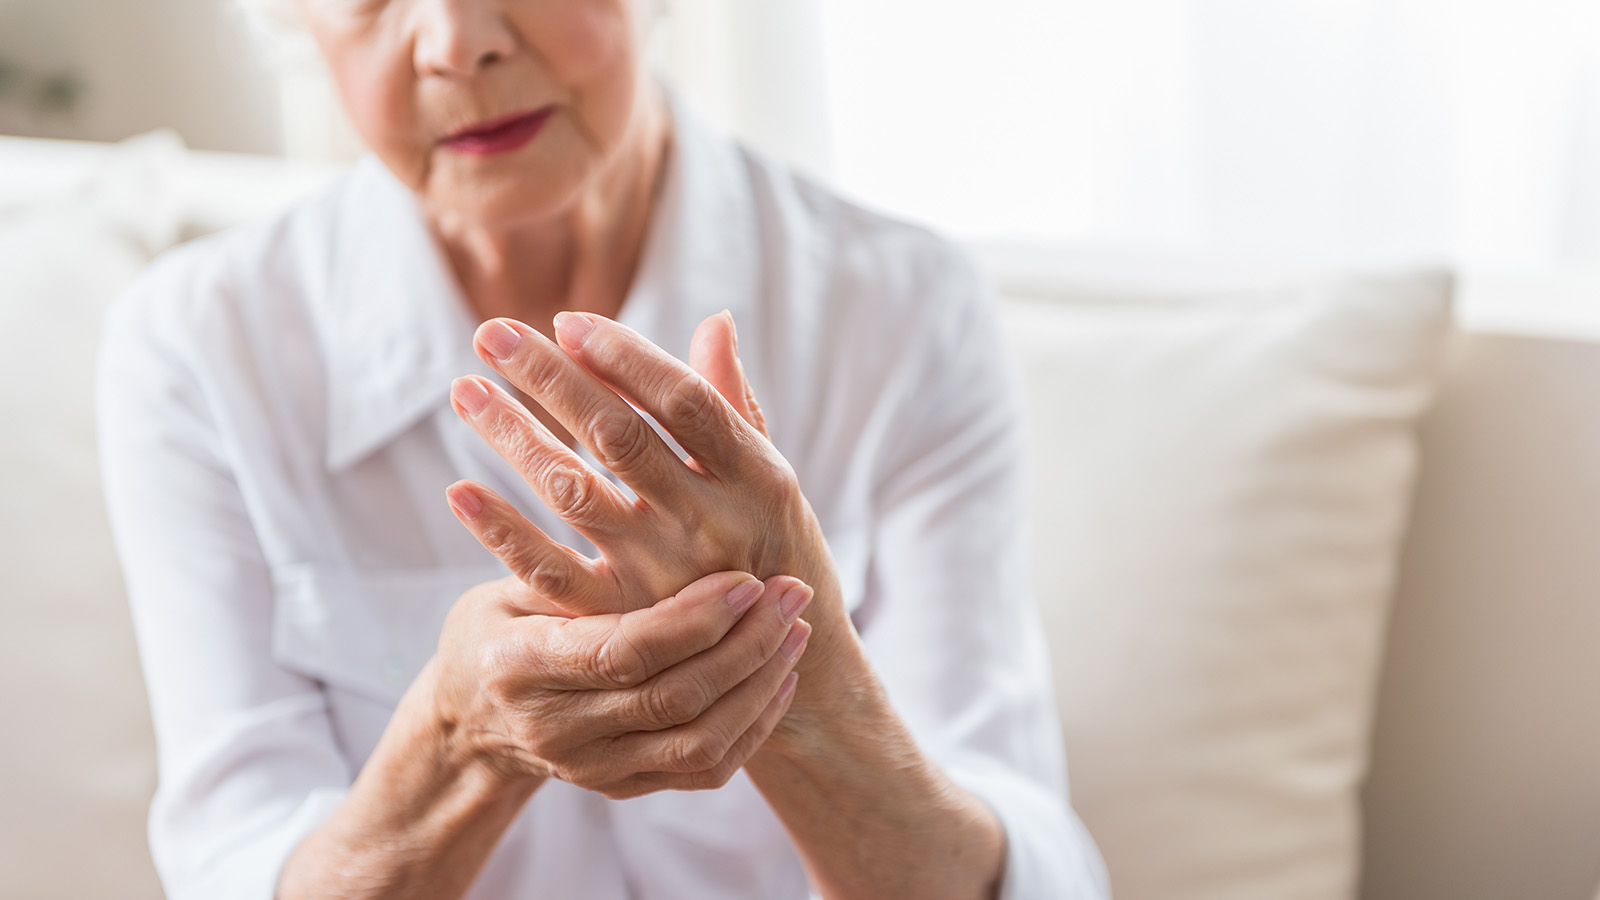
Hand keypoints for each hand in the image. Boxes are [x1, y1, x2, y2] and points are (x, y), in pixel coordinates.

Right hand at [428, 568, 810, 796]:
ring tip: (796, 629)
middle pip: (674, 698)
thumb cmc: (494, 630)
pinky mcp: (624, 788)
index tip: (747, 578)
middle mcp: (558, 730)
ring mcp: (594, 769)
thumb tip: (600, 482)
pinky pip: (705, 768)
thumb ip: (564, 558)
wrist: (470, 721)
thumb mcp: (506, 587)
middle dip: (746, 644)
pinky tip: (780, 676)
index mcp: (522, 668)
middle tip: (791, 592)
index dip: (694, 618)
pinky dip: (753, 725)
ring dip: (760, 685)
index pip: (624, 651)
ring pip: (700, 742)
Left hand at [445, 312, 852, 683]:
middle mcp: (711, 525)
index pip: (685, 402)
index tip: (567, 322)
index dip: (626, 357)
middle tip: (491, 333)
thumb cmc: (774, 552)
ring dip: (514, 436)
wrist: (786, 668)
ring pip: (574, 492)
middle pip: (619, 436)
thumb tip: (715, 321)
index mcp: (757, 478)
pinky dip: (501, 533)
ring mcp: (663, 577)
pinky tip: (459, 492)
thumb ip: (734, 404)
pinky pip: (551, 574)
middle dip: (550, 378)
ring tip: (465, 391)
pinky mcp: (622, 621)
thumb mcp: (770, 481)